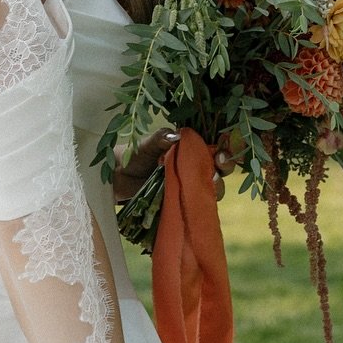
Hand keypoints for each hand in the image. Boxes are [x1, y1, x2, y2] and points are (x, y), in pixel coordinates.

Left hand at [113, 127, 241, 202]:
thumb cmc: (133, 155)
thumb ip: (162, 138)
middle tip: (219, 164)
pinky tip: (198, 202)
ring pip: (213, 189)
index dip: (225, 149)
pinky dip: (202, 205)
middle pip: (221, 169)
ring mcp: (190, 187)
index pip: (216, 148)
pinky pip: (198, 206)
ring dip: (216, 186)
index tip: (221, 152)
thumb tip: (176, 136)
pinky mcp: (183, 203)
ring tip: (210, 182)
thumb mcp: (147, 143)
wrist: (117, 178)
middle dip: (225, 167)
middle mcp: (194, 167)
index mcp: (191, 149)